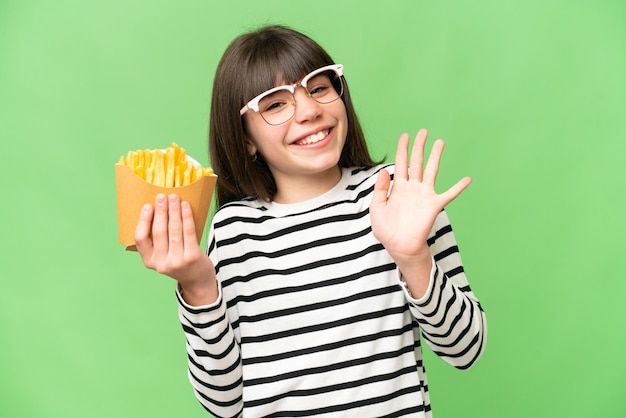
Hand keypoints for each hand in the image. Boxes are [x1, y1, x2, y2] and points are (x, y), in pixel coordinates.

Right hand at [134, 193, 216, 304]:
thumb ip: (159, 239)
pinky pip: (188, 232)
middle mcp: (161, 263)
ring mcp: (177, 261)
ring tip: (174, 198)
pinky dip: (186, 217)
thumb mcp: (163, 255)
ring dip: (174, 211)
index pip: (140, 239)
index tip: (148, 206)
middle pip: (159, 232)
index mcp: (149, 261)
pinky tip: (186, 207)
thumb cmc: (179, 261)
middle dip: (161, 211)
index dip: (143, 221)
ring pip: (174, 230)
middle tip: (162, 196)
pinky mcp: (192, 257)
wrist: (198, 281)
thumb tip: (158, 209)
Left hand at [370, 129, 470, 294]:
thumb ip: (380, 190)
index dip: (402, 149)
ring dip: (435, 157)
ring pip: (431, 171)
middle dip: (419, 146)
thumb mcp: (376, 209)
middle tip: (423, 131)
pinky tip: (467, 179)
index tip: (405, 135)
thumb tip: (383, 171)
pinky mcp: (433, 205)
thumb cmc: (387, 230)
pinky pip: (449, 194)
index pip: (400, 164)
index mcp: (398, 188)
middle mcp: (412, 188)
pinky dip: (458, 187)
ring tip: (440, 142)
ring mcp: (424, 195)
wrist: (400, 247)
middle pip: (416, 162)